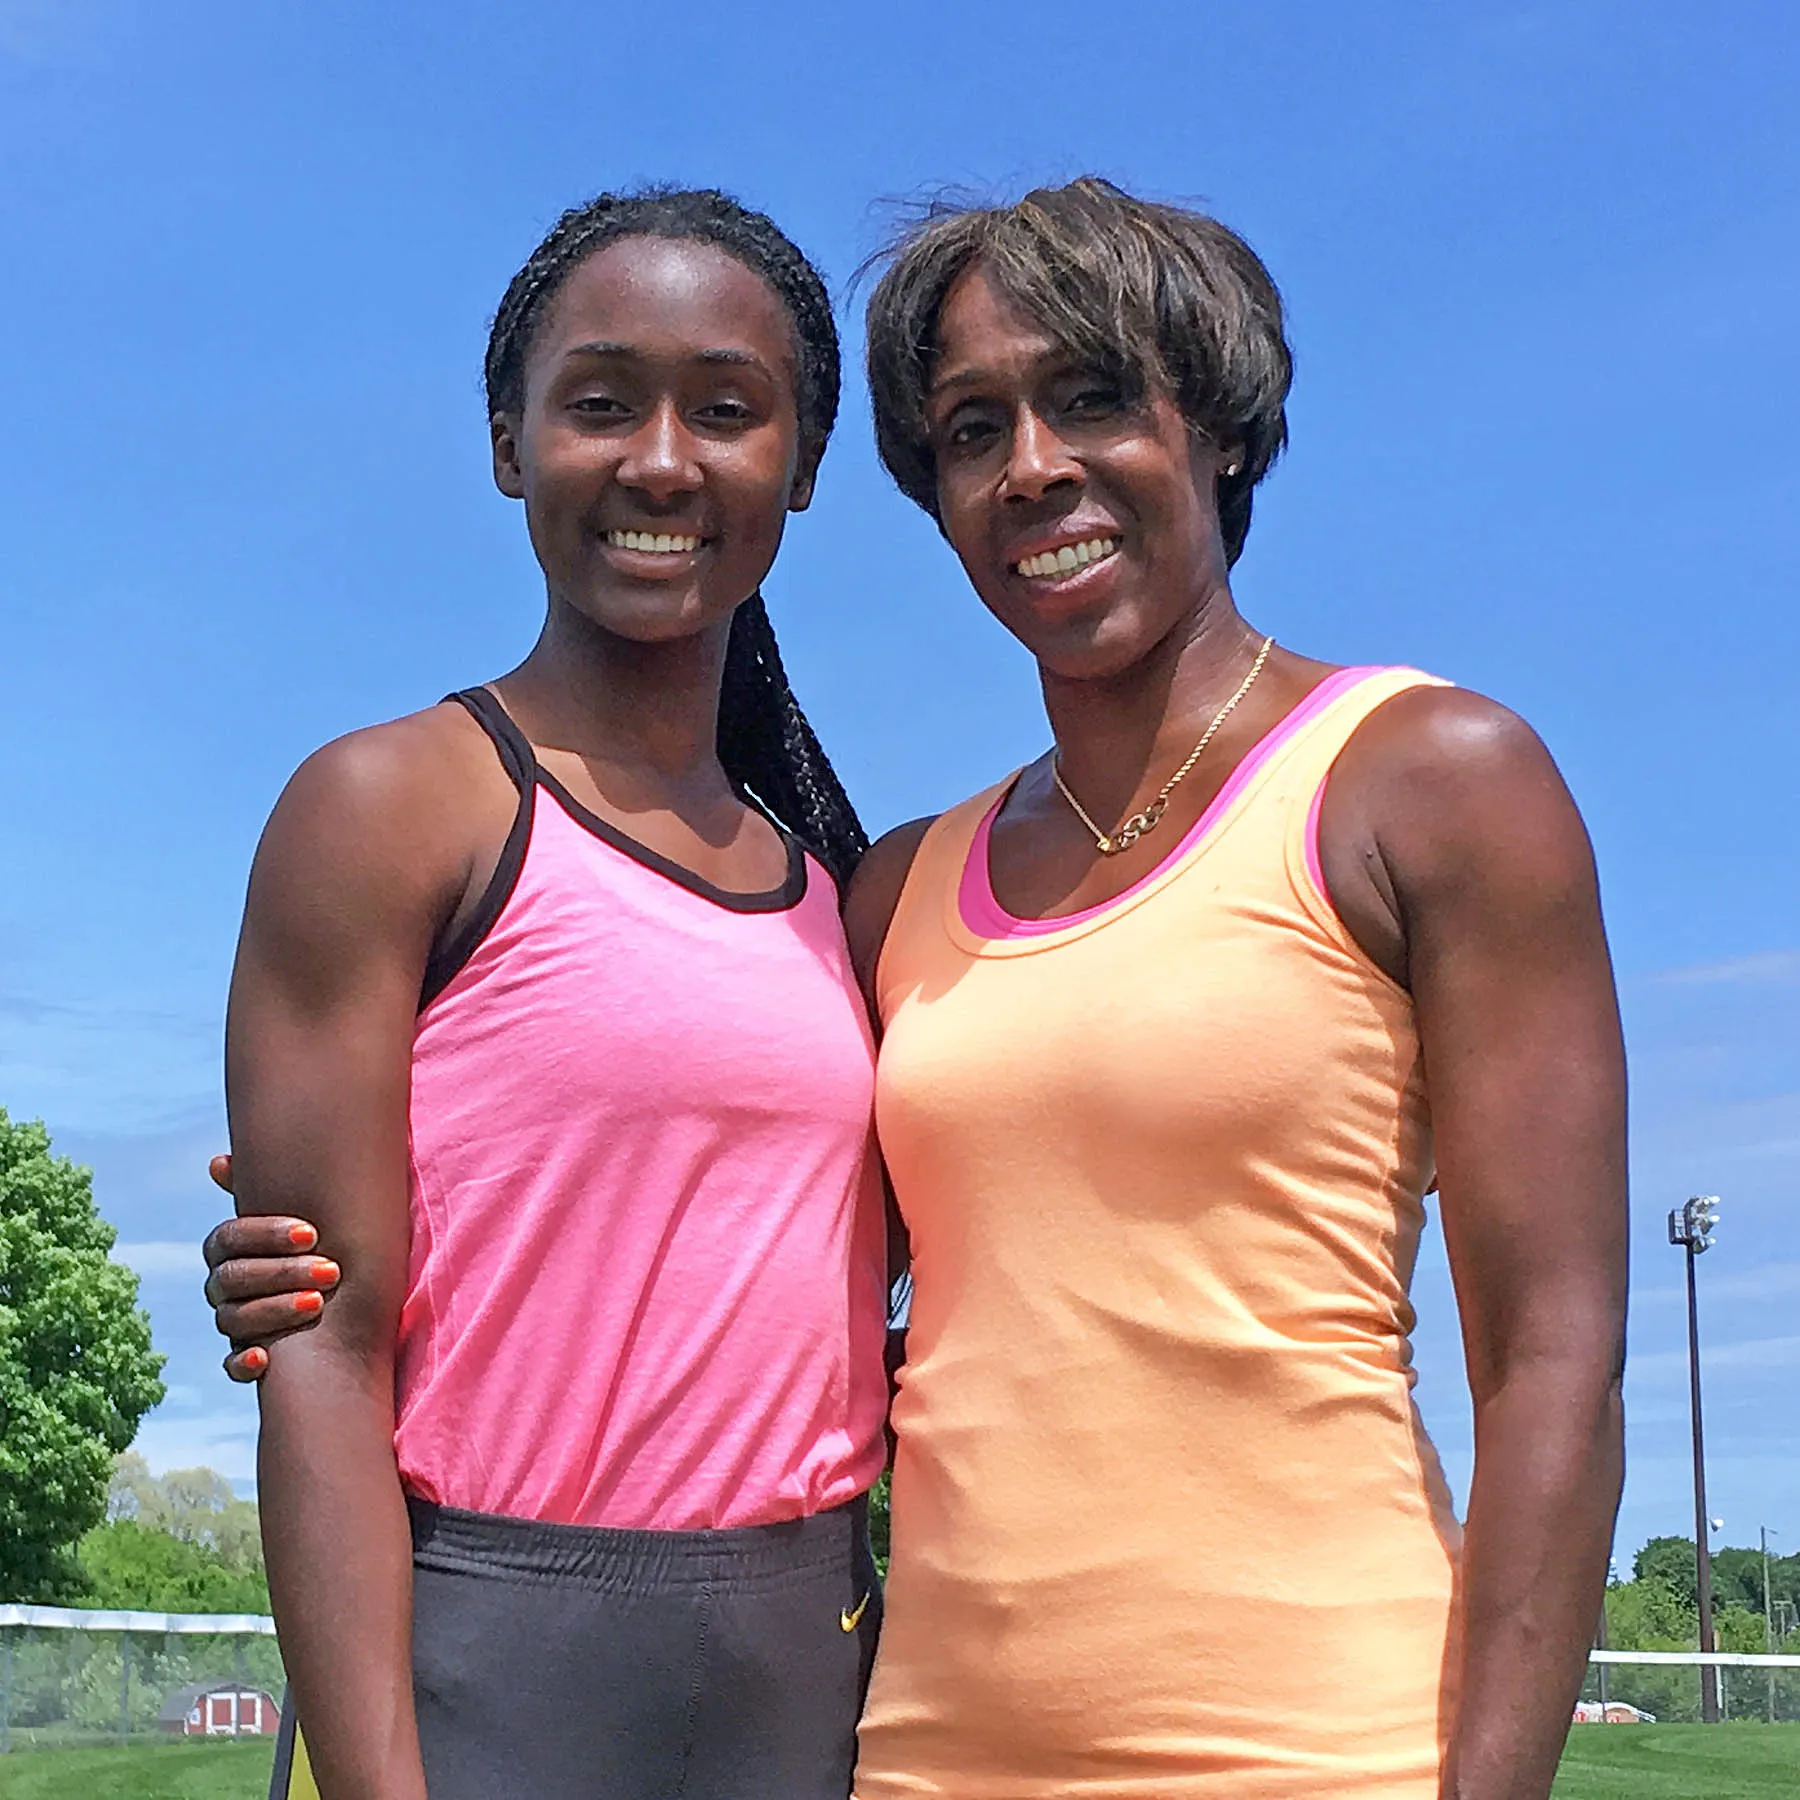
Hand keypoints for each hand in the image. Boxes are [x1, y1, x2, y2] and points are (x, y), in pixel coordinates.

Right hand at [203, 1152, 338, 1380]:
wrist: (351, 1290)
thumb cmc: (326, 1239)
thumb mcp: (309, 1209)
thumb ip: (271, 1185)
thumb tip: (218, 1163)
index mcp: (231, 1246)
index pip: (230, 1237)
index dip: (266, 1234)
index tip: (313, 1233)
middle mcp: (224, 1285)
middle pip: (233, 1278)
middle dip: (283, 1272)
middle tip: (332, 1270)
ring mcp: (234, 1321)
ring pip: (233, 1319)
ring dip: (274, 1311)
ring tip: (318, 1303)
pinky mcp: (248, 1356)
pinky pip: (232, 1366)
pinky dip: (243, 1363)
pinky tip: (265, 1357)